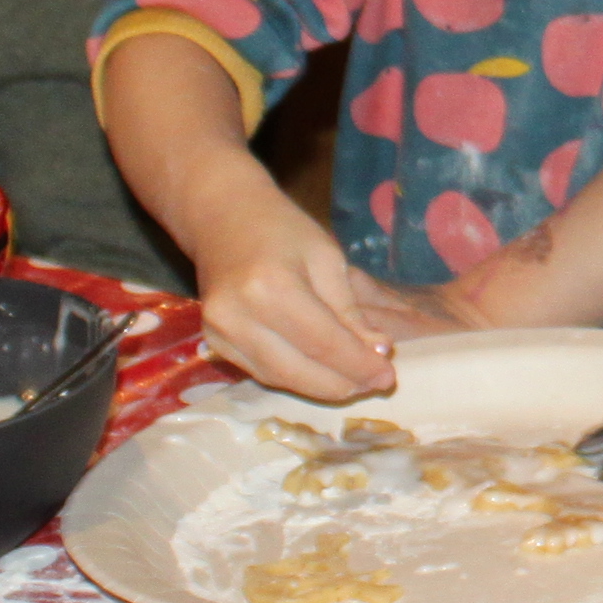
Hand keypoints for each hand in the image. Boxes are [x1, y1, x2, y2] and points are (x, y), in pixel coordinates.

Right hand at [180, 177, 456, 399]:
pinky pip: (260, 372)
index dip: (359, 365)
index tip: (388, 375)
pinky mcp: (213, 341)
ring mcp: (219, 332)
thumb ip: (350, 310)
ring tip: (355, 382)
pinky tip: (321, 374)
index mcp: (272, 287)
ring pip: (279, 378)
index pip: (323, 343)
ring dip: (321, 387)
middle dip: (343, 383)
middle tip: (376, 383)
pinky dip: (294, 379)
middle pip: (299, 370)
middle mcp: (238, 315)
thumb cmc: (283, 230)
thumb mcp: (327, 258)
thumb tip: (377, 352)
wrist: (223, 215)